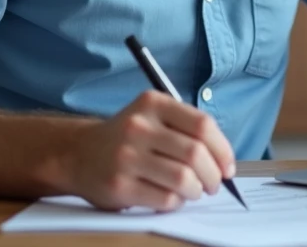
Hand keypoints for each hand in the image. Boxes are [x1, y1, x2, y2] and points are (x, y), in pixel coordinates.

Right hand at [68, 91, 236, 211]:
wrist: (78, 153)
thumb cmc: (127, 138)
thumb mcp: (152, 117)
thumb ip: (185, 129)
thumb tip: (224, 161)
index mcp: (153, 103)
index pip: (202, 125)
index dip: (223, 149)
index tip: (228, 166)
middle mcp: (138, 126)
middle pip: (196, 154)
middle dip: (213, 175)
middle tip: (213, 184)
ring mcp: (127, 156)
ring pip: (183, 179)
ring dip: (196, 191)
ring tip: (193, 191)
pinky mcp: (119, 185)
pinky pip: (165, 199)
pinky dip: (176, 202)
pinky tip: (171, 197)